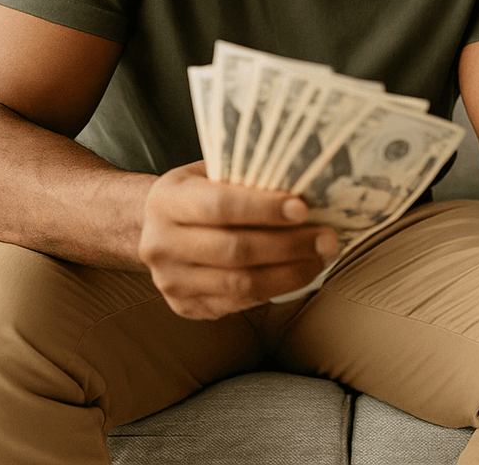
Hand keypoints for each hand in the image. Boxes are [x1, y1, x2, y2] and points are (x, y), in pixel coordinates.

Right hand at [138, 162, 338, 319]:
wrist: (151, 227)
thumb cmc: (195, 193)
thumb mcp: (207, 173)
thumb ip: (242, 176)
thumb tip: (302, 180)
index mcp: (166, 200)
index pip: (219, 206)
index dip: (264, 209)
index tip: (303, 209)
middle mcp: (160, 243)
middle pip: (234, 250)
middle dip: (288, 245)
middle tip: (326, 238)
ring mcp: (169, 280)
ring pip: (239, 284)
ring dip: (289, 273)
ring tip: (320, 258)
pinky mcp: (183, 305)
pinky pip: (237, 304)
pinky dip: (273, 290)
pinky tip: (297, 274)